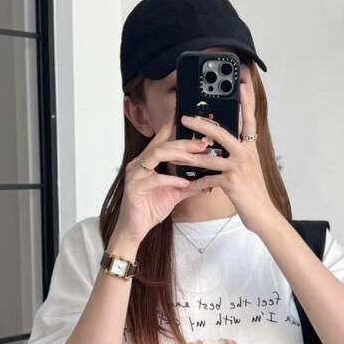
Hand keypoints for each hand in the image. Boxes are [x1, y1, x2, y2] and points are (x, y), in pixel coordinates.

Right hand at [115, 117, 213, 246]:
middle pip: (162, 145)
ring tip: (196, 158)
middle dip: (184, 143)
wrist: (135, 229)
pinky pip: (154, 179)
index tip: (184, 114)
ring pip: (156, 155)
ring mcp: (135, 175)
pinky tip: (184, 182)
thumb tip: (209, 180)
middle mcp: (139, 164)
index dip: (171, 125)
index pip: (160, 139)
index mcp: (147, 161)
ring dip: (178, 155)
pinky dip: (171, 179)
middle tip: (203, 143)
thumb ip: (190, 185)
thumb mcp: (175, 194)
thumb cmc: (150, 209)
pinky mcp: (134, 188)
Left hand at [180, 73, 278, 234]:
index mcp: (251, 147)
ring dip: (191, 154)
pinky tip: (188, 183)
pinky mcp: (232, 182)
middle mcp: (246, 153)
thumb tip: (225, 141)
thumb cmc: (253, 191)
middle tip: (185, 117)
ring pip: (210, 156)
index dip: (245, 102)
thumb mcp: (249, 167)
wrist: (263, 214)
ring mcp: (239, 167)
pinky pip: (209, 179)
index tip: (241, 85)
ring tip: (176, 150)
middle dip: (201, 125)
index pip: (248, 120)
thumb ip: (239, 152)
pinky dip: (197, 181)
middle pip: (222, 133)